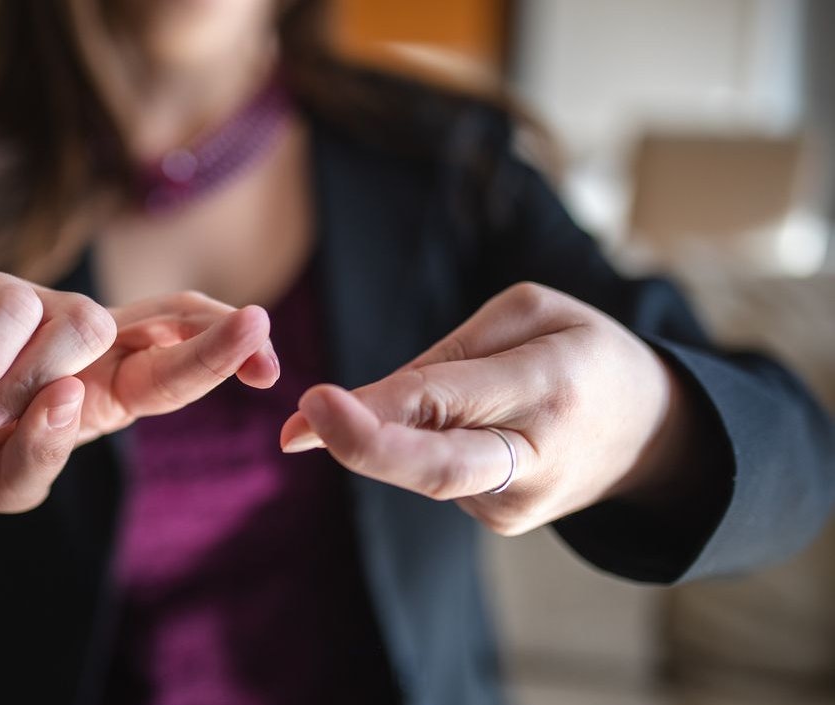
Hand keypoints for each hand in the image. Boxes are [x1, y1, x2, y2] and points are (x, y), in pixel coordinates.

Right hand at [0, 272, 276, 513]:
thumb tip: (70, 402)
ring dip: (39, 378)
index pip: (173, 367)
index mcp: (101, 394)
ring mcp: (35, 312)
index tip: (269, 365)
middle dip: (212, 328)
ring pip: (85, 321)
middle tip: (254, 325)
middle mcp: (81, 347)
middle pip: (163, 320)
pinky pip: (11, 310)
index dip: (221, 358)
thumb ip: (42, 457)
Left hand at [279, 282, 696, 535]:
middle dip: (362, 449)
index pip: (447, 404)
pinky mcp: (501, 521)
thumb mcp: (529, 315)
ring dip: (391, 432)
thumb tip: (359, 403)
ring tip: (446, 394)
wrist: (651, 431)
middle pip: (435, 470)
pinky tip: (458, 425)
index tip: (312, 401)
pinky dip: (422, 443)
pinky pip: (435, 474)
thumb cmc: (581, 353)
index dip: (376, 409)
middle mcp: (535, 458)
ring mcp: (518, 502)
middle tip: (296, 431)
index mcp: (550, 388)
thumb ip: (445, 356)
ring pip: (422, 468)